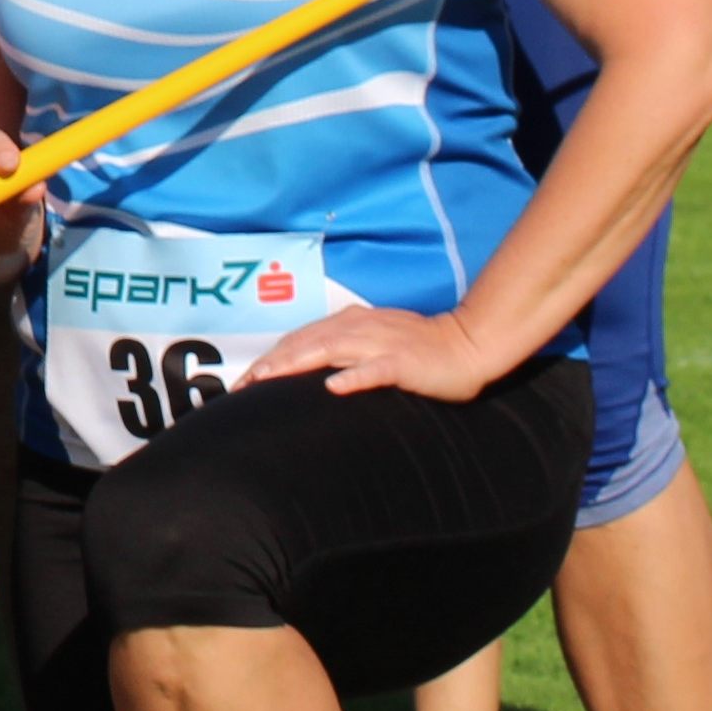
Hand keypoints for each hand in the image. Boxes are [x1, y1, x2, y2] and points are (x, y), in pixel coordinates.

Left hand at [245, 304, 496, 402]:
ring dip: (296, 363)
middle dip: (272, 363)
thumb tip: (306, 369)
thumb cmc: (419, 350)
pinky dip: (354, 376)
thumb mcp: (373, 344)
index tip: (244, 382)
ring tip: (268, 379)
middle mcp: (360, 327)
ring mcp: (381, 343)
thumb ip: (342, 352)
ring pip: (330, 350)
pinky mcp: (403, 361)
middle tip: (244, 385)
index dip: (270, 358)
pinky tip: (334, 387)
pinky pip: (375, 368)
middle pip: (305, 343)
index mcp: (350, 323)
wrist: (467, 345)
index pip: (300, 339)